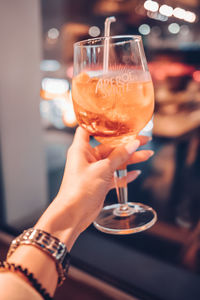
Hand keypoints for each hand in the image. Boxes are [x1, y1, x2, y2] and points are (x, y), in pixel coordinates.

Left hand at [35, 127, 152, 249]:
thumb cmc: (79, 189)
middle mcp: (87, 158)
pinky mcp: (100, 183)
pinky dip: (124, 175)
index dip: (100, 123)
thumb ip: (119, 156)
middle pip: (110, 146)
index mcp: (81, 149)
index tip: (116, 119)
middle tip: (144, 140)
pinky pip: (115, 176)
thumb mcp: (102, 169)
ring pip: (115, 161)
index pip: (88, 129)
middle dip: (127, 144)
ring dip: (130, 159)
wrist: (73, 214)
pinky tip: (136, 173)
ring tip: (147, 155)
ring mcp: (94, 171)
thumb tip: (134, 143)